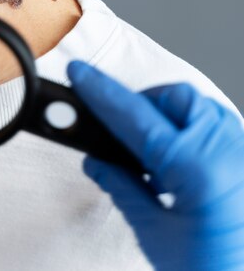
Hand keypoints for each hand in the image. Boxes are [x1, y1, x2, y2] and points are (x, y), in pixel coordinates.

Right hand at [66, 60, 243, 270]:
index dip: (101, 92)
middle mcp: (226, 148)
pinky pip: (215, 124)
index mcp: (198, 167)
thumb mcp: (156, 234)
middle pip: (173, 98)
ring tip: (148, 156)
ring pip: (196, 106)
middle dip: (140, 104)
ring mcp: (242, 151)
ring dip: (166, 117)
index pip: (135, 115)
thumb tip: (98, 162)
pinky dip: (189, 130)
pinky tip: (175, 163)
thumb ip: (122, 188)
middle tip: (114, 129)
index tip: (80, 74)